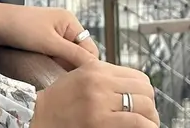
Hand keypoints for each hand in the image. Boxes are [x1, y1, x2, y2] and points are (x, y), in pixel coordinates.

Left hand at [0, 1, 99, 69]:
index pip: (90, 49)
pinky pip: (54, 57)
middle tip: (63, 79)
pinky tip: (45, 71)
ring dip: (61, 67)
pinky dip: (52, 65)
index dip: (86, 65)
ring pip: (66, 58)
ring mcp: (52, 34)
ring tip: (52, 75)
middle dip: (72, 67)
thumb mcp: (49, 42)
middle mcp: (64, 27)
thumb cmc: (19, 27)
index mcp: (70, 21)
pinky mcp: (42, 41)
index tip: (79, 80)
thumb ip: (73, 54)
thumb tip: (96, 67)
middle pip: (78, 54)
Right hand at [30, 59, 158, 126]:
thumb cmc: (58, 101)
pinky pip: (137, 122)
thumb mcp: (79, 78)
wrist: (38, 116)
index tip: (142, 103)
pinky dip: (147, 127)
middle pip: (145, 90)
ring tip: (146, 126)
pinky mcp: (100, 120)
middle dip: (150, 106)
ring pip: (145, 105)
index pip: (138, 77)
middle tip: (147, 118)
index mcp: (95, 68)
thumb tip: (133, 87)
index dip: (144, 92)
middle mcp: (99, 81)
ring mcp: (100, 101)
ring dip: (150, 118)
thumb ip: (104, 78)